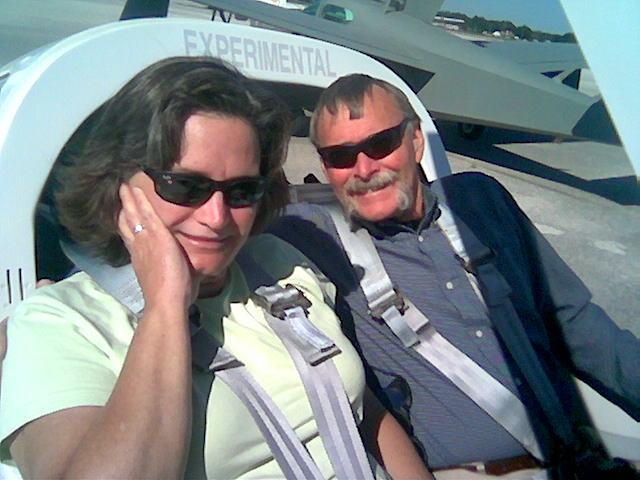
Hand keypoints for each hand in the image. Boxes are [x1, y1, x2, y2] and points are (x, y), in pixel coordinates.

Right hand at [118, 184, 195, 312]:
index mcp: (141, 258)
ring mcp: (146, 241)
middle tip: (121, 191)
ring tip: (126, 185)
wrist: (166, 302)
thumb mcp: (168, 278)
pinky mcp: (158, 237)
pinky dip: (140, 200)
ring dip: (130, 198)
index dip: (126, 223)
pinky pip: (146, 213)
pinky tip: (137, 189)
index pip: (130, 236)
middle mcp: (139, 247)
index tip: (123, 213)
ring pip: (133, 214)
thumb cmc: (171, 297)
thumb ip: (173, 270)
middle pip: (127, 222)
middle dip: (124, 206)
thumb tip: (186, 271)